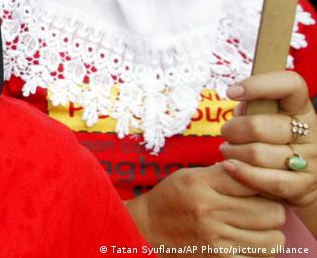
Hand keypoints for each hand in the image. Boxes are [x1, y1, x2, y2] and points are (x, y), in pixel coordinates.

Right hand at [126, 164, 284, 256]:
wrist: (145, 231)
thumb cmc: (172, 199)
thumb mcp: (191, 176)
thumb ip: (224, 172)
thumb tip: (258, 169)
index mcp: (201, 184)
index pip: (254, 181)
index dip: (261, 185)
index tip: (257, 189)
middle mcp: (208, 212)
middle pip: (273, 212)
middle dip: (272, 210)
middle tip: (260, 209)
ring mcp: (215, 240)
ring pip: (274, 239)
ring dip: (269, 233)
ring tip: (256, 228)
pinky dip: (259, 252)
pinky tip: (246, 243)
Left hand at [220, 71, 316, 229]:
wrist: (295, 180)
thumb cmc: (270, 141)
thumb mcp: (263, 117)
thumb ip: (252, 107)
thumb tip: (239, 98)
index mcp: (300, 108)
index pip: (291, 85)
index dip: (259, 85)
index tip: (231, 92)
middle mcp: (309, 131)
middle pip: (260, 125)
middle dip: (233, 130)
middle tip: (226, 133)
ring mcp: (310, 159)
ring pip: (258, 154)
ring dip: (233, 153)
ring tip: (228, 151)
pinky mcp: (303, 185)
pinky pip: (269, 181)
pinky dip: (243, 173)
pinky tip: (229, 166)